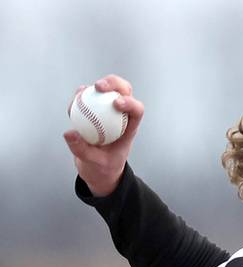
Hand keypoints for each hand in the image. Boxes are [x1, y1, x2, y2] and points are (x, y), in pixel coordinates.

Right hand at [63, 75, 144, 196]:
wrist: (97, 170)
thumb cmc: (102, 169)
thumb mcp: (94, 163)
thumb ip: (82, 150)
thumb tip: (69, 132)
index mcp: (129, 129)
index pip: (137, 111)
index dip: (130, 103)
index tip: (115, 104)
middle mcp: (121, 117)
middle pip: (124, 91)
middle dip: (114, 83)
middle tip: (98, 87)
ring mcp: (108, 112)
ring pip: (108, 90)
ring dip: (96, 86)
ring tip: (82, 91)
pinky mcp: (95, 111)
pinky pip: (90, 98)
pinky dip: (82, 96)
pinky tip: (75, 98)